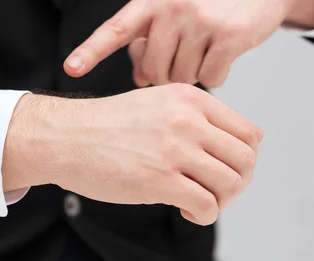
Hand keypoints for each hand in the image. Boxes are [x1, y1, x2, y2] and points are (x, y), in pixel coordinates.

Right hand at [3, 83, 262, 224]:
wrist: (65, 136)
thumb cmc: (106, 124)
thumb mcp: (156, 102)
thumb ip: (196, 116)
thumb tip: (246, 140)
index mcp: (189, 99)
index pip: (248, 133)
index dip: (243, 158)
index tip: (224, 169)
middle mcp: (187, 120)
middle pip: (246, 160)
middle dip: (237, 182)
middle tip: (215, 189)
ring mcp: (174, 149)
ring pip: (231, 184)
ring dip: (221, 200)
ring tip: (198, 200)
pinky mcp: (160, 180)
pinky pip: (207, 206)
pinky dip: (203, 215)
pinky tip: (185, 210)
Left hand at [64, 0, 313, 87]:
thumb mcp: (173, 8)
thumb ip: (150, 40)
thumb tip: (139, 79)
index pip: (116, 28)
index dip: (91, 51)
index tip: (71, 69)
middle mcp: (174, 6)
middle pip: (152, 68)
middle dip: (164, 74)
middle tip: (180, 59)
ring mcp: (202, 20)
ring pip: (182, 77)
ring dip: (192, 74)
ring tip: (204, 50)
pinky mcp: (230, 35)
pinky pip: (211, 78)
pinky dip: (215, 75)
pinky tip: (221, 56)